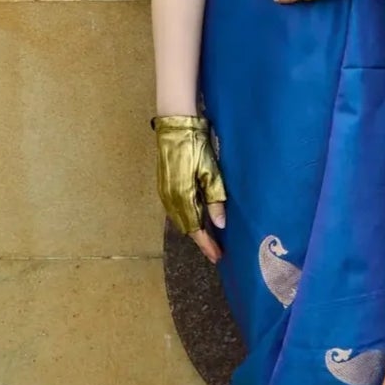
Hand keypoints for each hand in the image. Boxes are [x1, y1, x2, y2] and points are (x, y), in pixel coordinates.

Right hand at [151, 113, 226, 263]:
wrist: (176, 127)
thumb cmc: (196, 147)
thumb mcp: (210, 173)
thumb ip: (215, 200)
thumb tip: (220, 225)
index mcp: (182, 198)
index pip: (195, 230)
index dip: (207, 245)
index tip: (218, 257)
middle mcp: (170, 199)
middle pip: (186, 227)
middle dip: (202, 241)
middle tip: (217, 251)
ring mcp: (165, 193)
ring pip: (180, 219)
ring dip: (195, 230)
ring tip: (210, 239)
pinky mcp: (165, 186)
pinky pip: (176, 210)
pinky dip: (188, 219)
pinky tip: (198, 219)